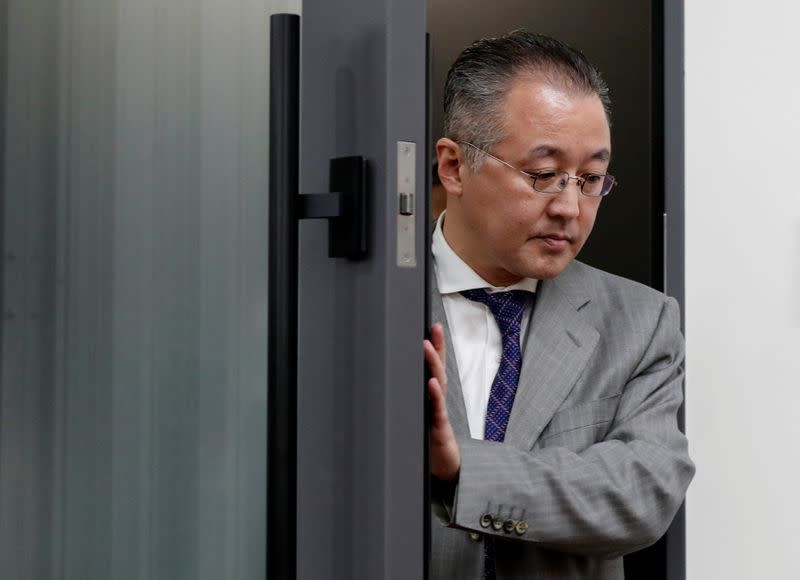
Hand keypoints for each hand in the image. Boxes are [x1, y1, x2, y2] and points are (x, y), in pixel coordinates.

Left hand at [424, 323, 460, 482]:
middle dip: (436, 348)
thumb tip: (384, 380)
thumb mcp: (418, 416)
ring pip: (437, 385)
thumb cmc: (429, 440)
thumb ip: (409, 400)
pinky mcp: (438, 429)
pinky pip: (437, 410)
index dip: (436, 346)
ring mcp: (438, 413)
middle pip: (437, 369)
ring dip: (433, 365)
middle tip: (431, 330)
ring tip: (426, 346)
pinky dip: (434, 396)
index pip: (435, 366)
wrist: (443, 468)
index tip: (434, 326)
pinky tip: (430, 383)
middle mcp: (436, 400)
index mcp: (430, 395)